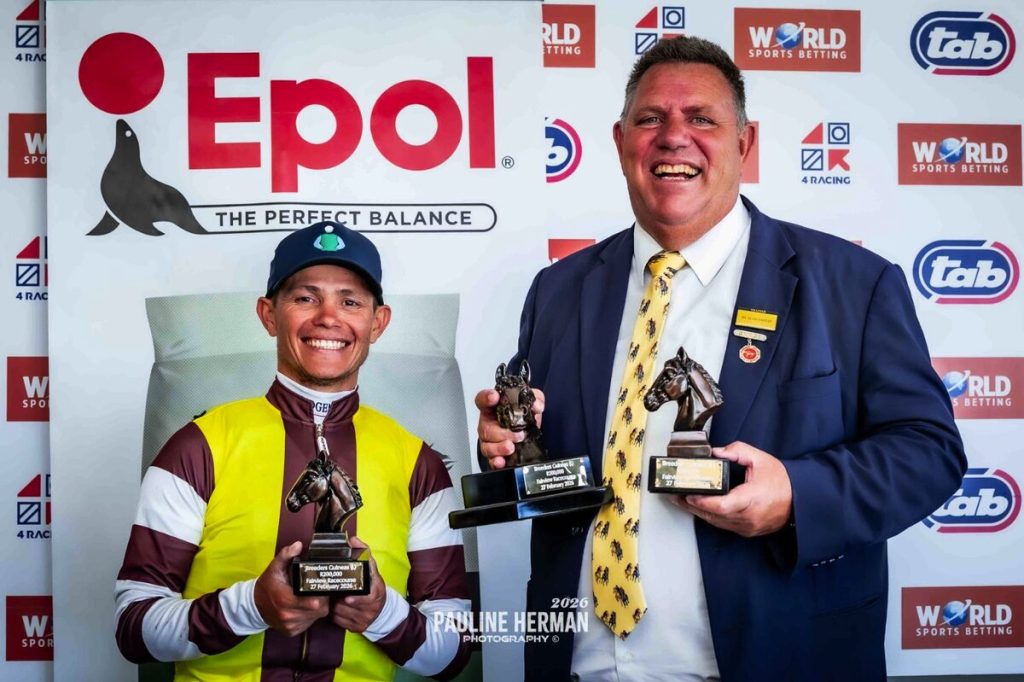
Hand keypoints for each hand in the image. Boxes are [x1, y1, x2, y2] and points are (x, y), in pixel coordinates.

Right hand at [254, 541, 328, 635]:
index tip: (322, 586)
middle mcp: (288, 615)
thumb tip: (298, 545)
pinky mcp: (292, 631)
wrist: (254, 606)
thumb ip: (286, 555)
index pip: (314, 602)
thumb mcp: (275, 568)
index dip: (322, 594)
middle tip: (320, 590)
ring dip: (318, 608)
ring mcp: (290, 625)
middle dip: (323, 600)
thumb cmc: (267, 585)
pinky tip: (306, 607)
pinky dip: (311, 616)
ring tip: (314, 597)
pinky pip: (309, 623)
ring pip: (315, 617)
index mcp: (285, 599)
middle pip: (319, 610)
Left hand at [330, 537, 385, 632]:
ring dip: (335, 607)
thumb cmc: (374, 588)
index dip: (356, 599)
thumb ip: (364, 554)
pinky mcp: (355, 629)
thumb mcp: (373, 571)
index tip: (347, 598)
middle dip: (339, 600)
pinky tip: (336, 608)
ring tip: (333, 598)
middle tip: (334, 593)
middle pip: (348, 606)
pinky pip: (339, 622)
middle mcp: (370, 609)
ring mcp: (363, 620)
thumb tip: (353, 539)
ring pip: (341, 614)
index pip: (367, 598)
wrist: (382, 612)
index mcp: (375, 594)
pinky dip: (335, 616)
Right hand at [474, 387, 544, 468]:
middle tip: (517, 434)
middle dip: (501, 433)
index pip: (483, 399)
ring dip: (499, 447)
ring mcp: (490, 440)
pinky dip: (496, 461)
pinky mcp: (494, 454)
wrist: (528, 432)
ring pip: (487, 446)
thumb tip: (537, 406)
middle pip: (485, 428)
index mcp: (493, 409)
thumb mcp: (531, 402)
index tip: (494, 397)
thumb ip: (535, 398)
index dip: (486, 397)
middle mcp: (488, 424)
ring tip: (511, 447)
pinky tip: (502, 461)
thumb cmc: (522, 416)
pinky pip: (491, 460)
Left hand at [675, 441, 792, 536]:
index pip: (721, 505)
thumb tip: (715, 452)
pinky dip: (711, 517)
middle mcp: (748, 517)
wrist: (801, 501)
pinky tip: (700, 508)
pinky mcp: (747, 531)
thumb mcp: (760, 459)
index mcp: (752, 499)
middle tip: (675, 495)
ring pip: (716, 522)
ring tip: (682, 500)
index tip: (689, 493)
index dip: (702, 501)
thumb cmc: (782, 481)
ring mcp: (747, 527)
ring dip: (698, 512)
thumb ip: (736, 452)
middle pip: (713, 516)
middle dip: (692, 505)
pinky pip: (723, 525)